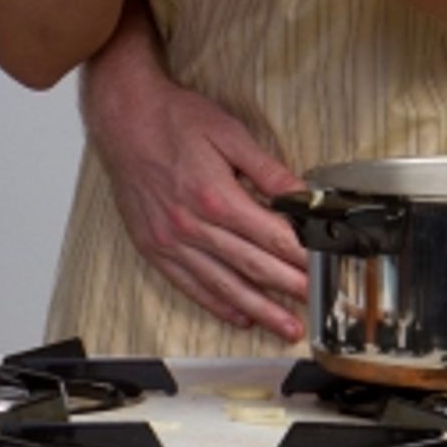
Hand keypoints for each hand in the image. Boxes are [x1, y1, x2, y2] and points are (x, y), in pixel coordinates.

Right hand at [80, 43, 308, 342]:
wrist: (123, 118)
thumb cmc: (174, 120)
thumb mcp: (230, 134)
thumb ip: (268, 170)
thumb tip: (301, 195)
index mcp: (216, 197)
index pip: (271, 238)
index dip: (301, 258)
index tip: (322, 271)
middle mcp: (192, 226)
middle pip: (252, 267)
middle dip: (289, 290)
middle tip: (317, 307)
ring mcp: (171, 241)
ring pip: (223, 286)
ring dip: (259, 310)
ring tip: (285, 328)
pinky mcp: (153, 248)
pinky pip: (189, 285)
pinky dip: (216, 304)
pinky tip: (240, 315)